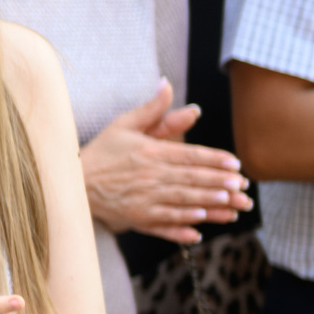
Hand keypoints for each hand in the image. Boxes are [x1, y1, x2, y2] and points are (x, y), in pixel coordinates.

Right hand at [79, 81, 251, 243]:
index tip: (236, 164)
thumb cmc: (101, 152)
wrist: (71, 180)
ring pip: (183, 202)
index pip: (189, 156)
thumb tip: (167, 83)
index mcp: (150, 152)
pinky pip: (163, 223)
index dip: (214, 160)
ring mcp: (143, 199)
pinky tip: (199, 229)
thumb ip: (152, 108)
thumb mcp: (125, 124)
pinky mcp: (136, 217)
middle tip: (243, 187)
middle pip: (192, 180)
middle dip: (220, 184)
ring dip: (209, 205)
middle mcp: (150, 176)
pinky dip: (181, 227)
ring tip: (232, 207)